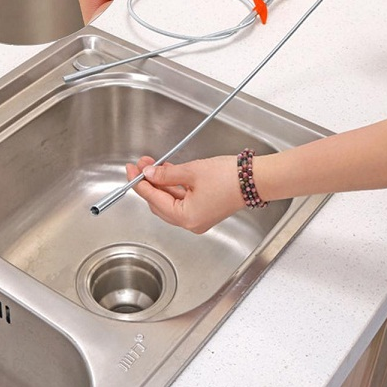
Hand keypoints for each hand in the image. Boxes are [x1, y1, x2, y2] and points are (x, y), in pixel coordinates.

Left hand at [125, 155, 244, 233]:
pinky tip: (167, 171)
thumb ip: (166, 174)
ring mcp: (198, 218)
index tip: (131, 170)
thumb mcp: (192, 172)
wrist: (255, 178)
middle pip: (160, 203)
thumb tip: (148, 174)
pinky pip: (182, 199)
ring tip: (152, 164)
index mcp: (186, 217)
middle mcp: (191, 222)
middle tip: (140, 165)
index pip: (153, 199)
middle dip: (149, 183)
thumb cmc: (229, 177)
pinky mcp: (205, 210)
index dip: (139, 183)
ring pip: (171, 200)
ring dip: (161, 183)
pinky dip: (173, 186)